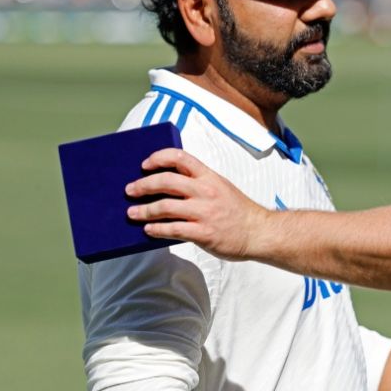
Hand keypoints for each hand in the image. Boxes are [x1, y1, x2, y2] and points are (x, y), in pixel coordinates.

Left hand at [125, 148, 269, 259]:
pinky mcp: (203, 233)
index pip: (180, 157)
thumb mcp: (222, 187)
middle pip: (166, 181)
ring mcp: (204, 212)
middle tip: (130, 190)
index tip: (145, 164)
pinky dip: (156, 229)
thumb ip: (199, 183)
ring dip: (144, 210)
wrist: (259, 232)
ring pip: (165, 207)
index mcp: (210, 177)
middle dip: (143, 185)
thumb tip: (168, 185)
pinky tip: (148, 230)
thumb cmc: (238, 211)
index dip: (158, 158)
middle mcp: (206, 191)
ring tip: (132, 214)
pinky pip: (173, 229)